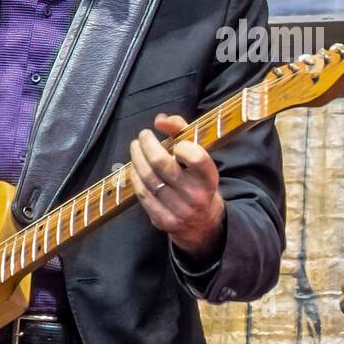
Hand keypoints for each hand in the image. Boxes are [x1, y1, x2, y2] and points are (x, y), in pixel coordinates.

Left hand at [130, 113, 225, 261]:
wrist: (203, 222)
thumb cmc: (198, 180)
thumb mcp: (199, 155)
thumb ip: (181, 131)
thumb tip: (158, 120)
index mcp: (208, 178)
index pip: (196, 158)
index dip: (182, 146)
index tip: (175, 143)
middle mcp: (195, 195)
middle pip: (162, 164)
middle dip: (147, 145)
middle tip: (142, 136)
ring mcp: (179, 210)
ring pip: (148, 179)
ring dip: (137, 159)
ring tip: (135, 148)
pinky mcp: (163, 221)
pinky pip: (143, 195)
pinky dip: (135, 178)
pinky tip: (135, 168)